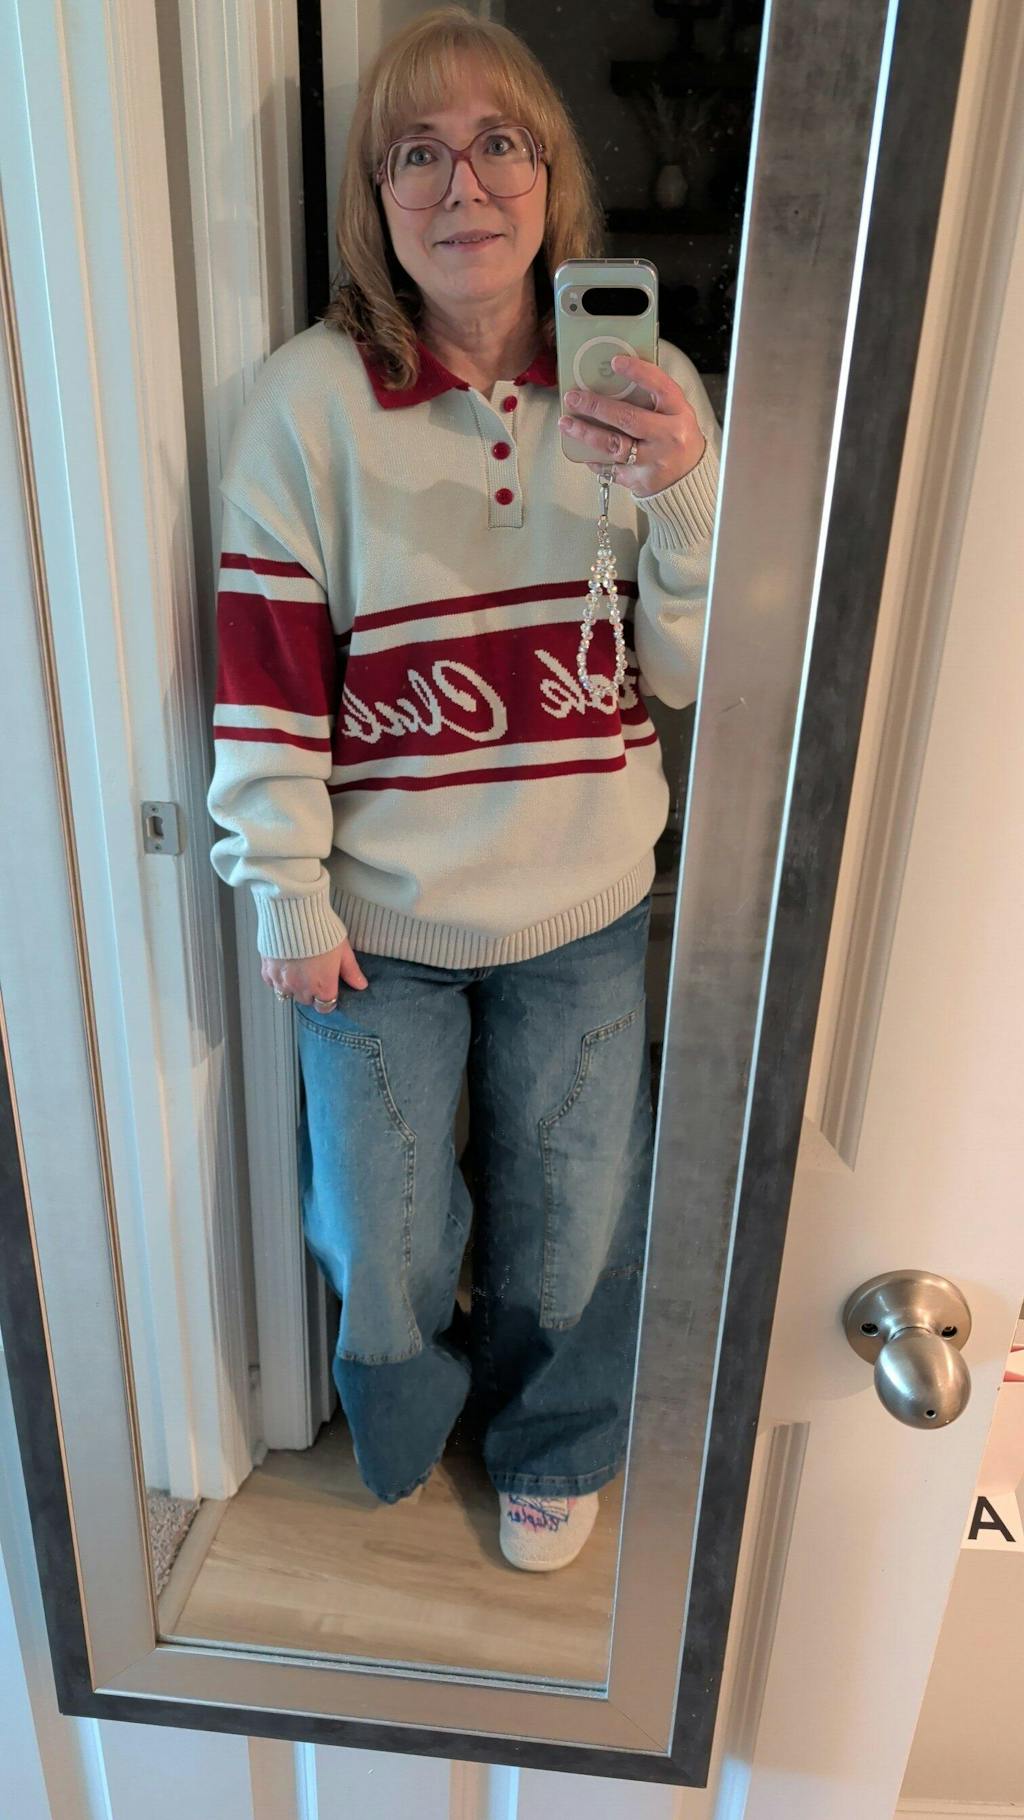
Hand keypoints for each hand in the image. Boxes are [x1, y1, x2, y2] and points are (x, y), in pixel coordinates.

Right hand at [261, 937, 367, 1005]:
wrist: (294, 914)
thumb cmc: (321, 929)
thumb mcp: (343, 950)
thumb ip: (351, 971)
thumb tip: (361, 985)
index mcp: (323, 987)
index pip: (325, 1007)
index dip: (327, 999)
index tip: (328, 989)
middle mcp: (301, 988)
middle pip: (306, 1000)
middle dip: (311, 992)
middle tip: (313, 975)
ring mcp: (282, 981)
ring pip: (287, 994)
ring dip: (293, 986)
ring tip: (298, 970)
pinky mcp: (267, 971)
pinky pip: (272, 983)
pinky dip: (277, 978)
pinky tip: (284, 966)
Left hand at [557, 353, 705, 497]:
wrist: (689, 478)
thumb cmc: (676, 438)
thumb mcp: (674, 412)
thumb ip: (651, 397)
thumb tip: (612, 379)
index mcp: (678, 412)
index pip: (660, 386)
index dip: (638, 372)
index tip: (615, 362)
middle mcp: (668, 436)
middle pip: (628, 418)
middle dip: (596, 406)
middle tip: (574, 397)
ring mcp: (654, 460)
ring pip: (614, 445)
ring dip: (586, 433)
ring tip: (567, 423)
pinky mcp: (640, 479)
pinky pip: (611, 468)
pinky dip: (594, 459)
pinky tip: (582, 451)